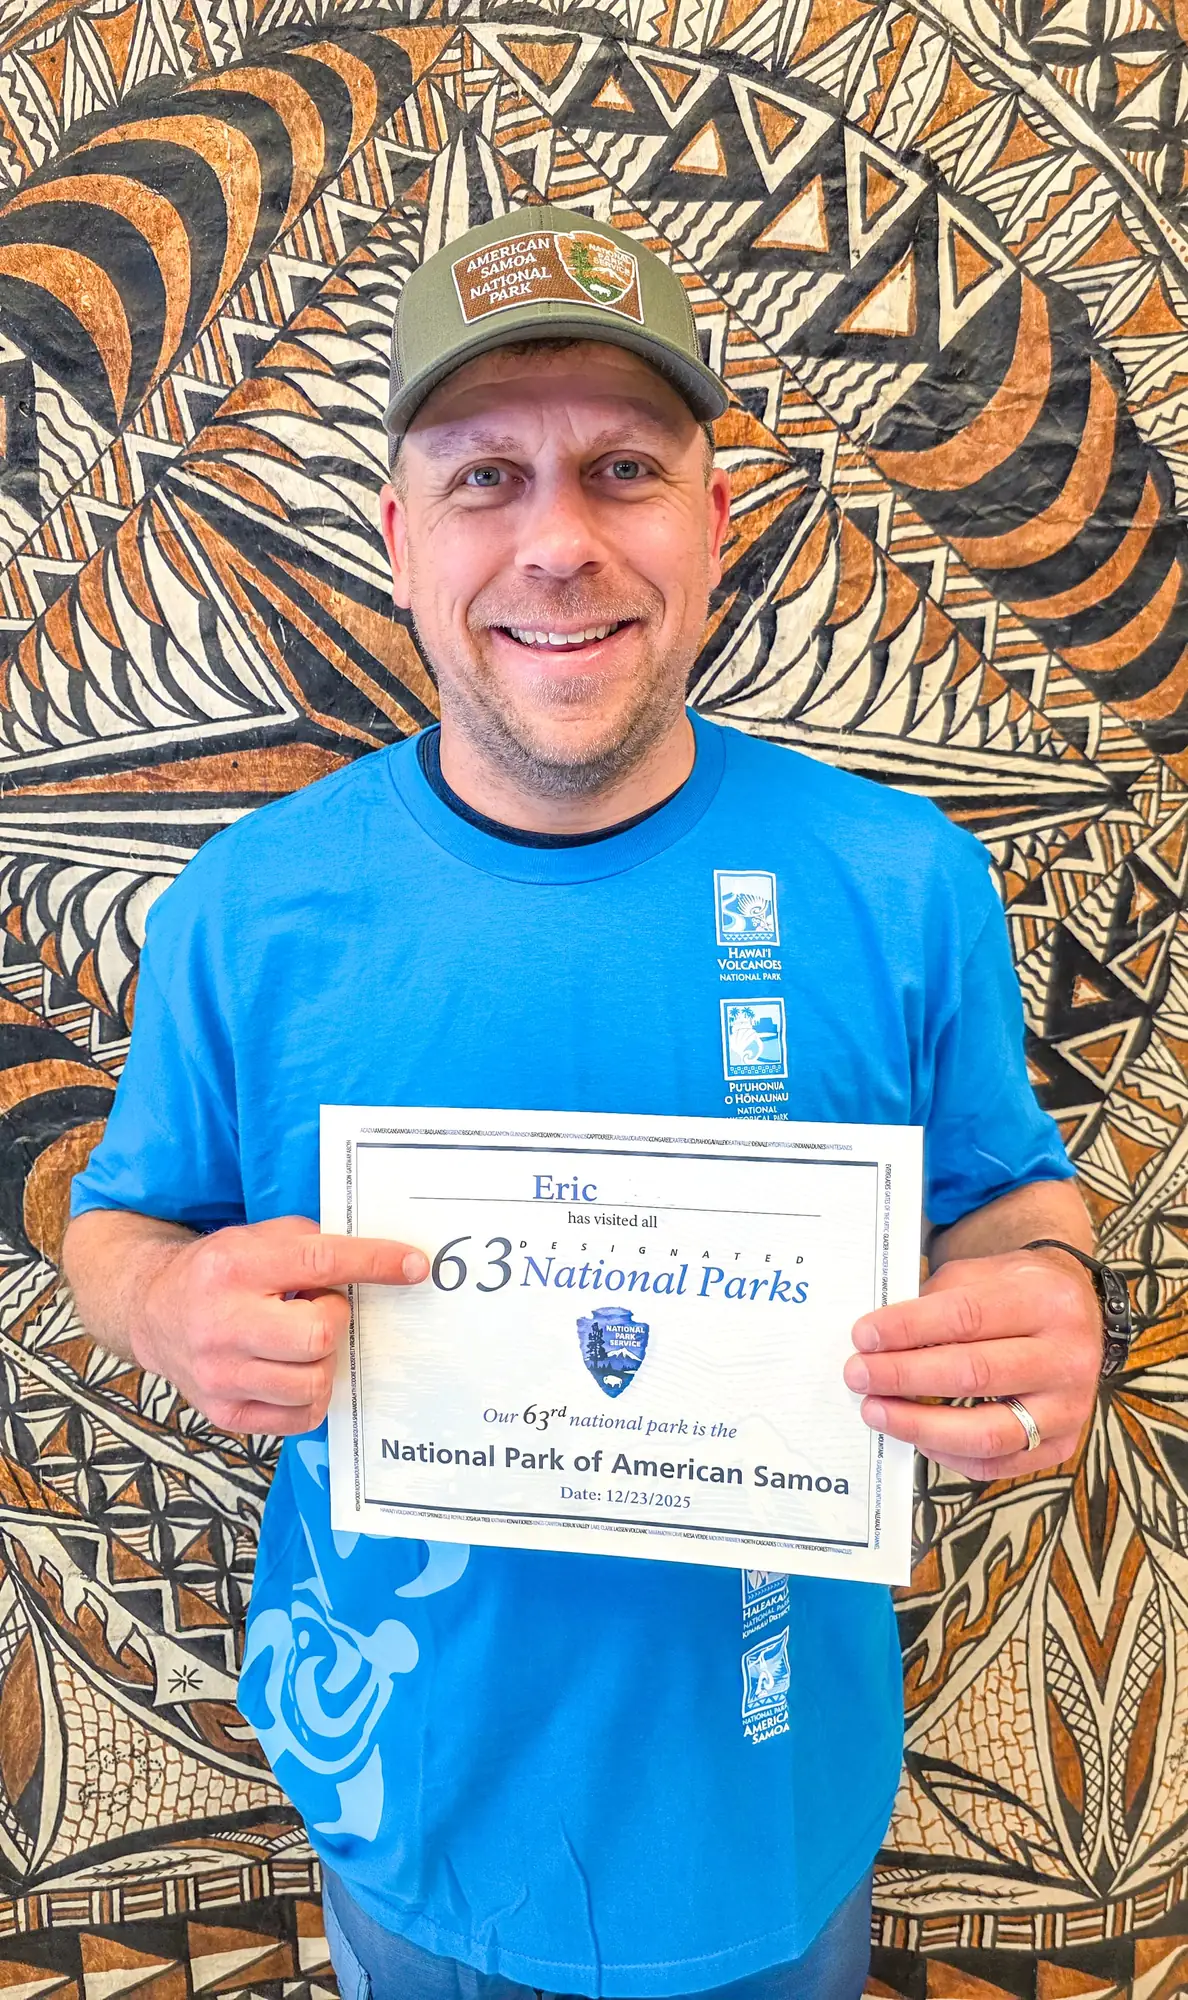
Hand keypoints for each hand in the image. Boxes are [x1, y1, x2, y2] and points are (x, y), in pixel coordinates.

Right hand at [134, 1215, 427, 1435]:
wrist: (152, 1312)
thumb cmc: (217, 1272)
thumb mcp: (255, 1238)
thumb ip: (308, 1242)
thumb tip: (377, 1259)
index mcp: (234, 1267)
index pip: (320, 1263)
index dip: (375, 1263)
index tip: (414, 1266)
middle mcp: (222, 1323)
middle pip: (319, 1336)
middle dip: (334, 1320)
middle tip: (316, 1309)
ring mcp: (221, 1375)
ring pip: (313, 1383)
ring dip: (322, 1361)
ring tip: (298, 1340)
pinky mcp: (224, 1412)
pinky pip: (299, 1417)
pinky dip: (310, 1395)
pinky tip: (292, 1370)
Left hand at [842, 1249, 1102, 1477]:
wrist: (1074, 1316)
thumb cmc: (1013, 1293)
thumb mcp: (980, 1275)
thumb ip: (935, 1303)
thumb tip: (878, 1342)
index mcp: (1047, 1302)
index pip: (966, 1316)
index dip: (909, 1328)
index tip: (863, 1336)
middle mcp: (1068, 1357)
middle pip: (974, 1373)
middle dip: (904, 1377)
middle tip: (858, 1375)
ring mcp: (1070, 1408)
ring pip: (988, 1431)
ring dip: (920, 1425)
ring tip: (877, 1411)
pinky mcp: (1063, 1445)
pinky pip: (997, 1463)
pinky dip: (949, 1454)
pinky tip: (916, 1436)